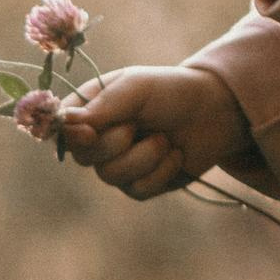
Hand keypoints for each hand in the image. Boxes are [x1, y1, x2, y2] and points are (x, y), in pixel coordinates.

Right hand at [58, 65, 254, 201]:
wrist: (216, 112)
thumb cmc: (172, 91)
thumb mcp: (136, 88)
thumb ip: (101, 106)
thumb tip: (64, 123)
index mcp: (91, 108)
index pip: (62, 128)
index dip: (71, 135)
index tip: (90, 132)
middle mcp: (99, 138)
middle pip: (83, 157)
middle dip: (116, 143)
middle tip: (138, 125)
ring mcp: (118, 164)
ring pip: (111, 176)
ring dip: (145, 157)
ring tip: (165, 139)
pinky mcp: (141, 185)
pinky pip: (138, 190)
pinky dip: (160, 172)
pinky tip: (175, 155)